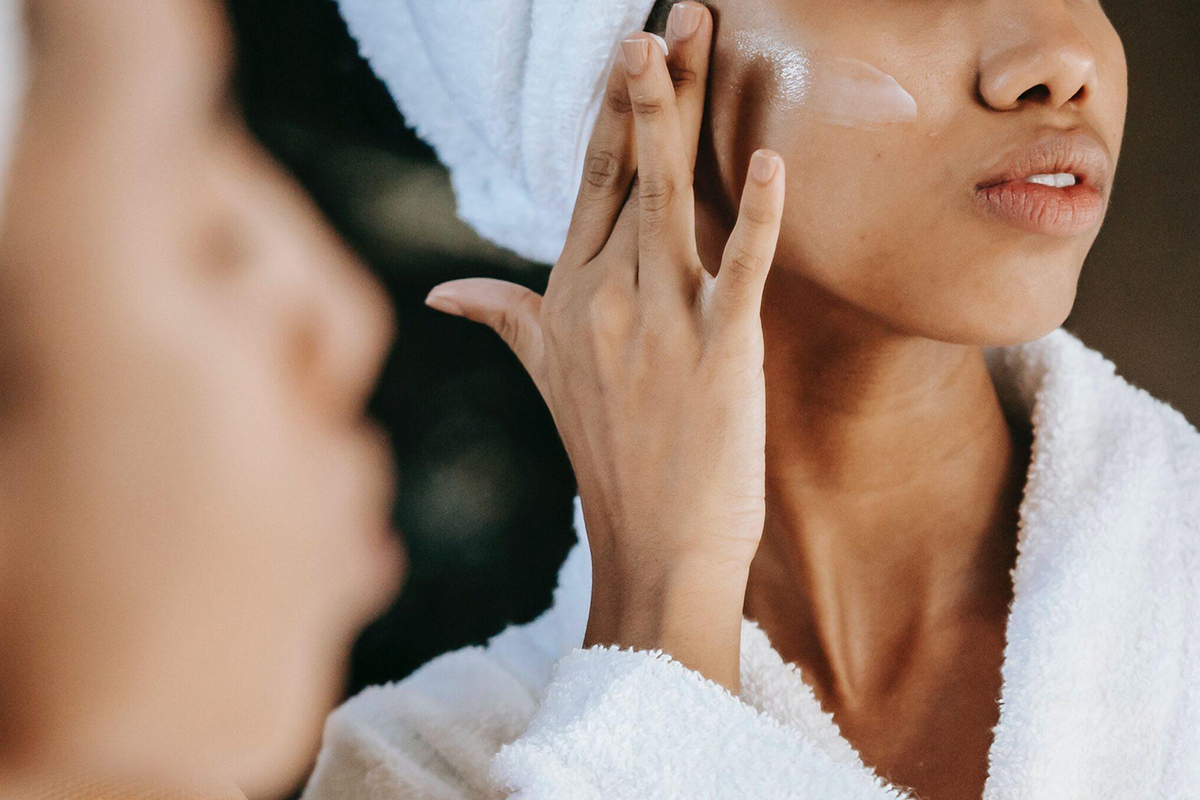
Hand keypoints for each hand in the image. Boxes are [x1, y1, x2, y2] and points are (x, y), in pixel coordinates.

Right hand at [424, 3, 784, 691]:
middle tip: (677, 10)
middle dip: (651, 83)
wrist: (654, 546)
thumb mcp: (545, 375)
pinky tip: (771, 159)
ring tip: (695, 34)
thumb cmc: (608, 459)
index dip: (614, 109)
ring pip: (671, 196)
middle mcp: (607, 296)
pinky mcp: (718, 353)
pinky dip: (757, 216)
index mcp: (570, 293)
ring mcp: (660, 322)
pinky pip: (739, 270)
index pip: (592, 180)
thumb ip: (504, 317)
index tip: (631, 45)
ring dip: (682, 113)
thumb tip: (443, 293)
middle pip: (631, 168)